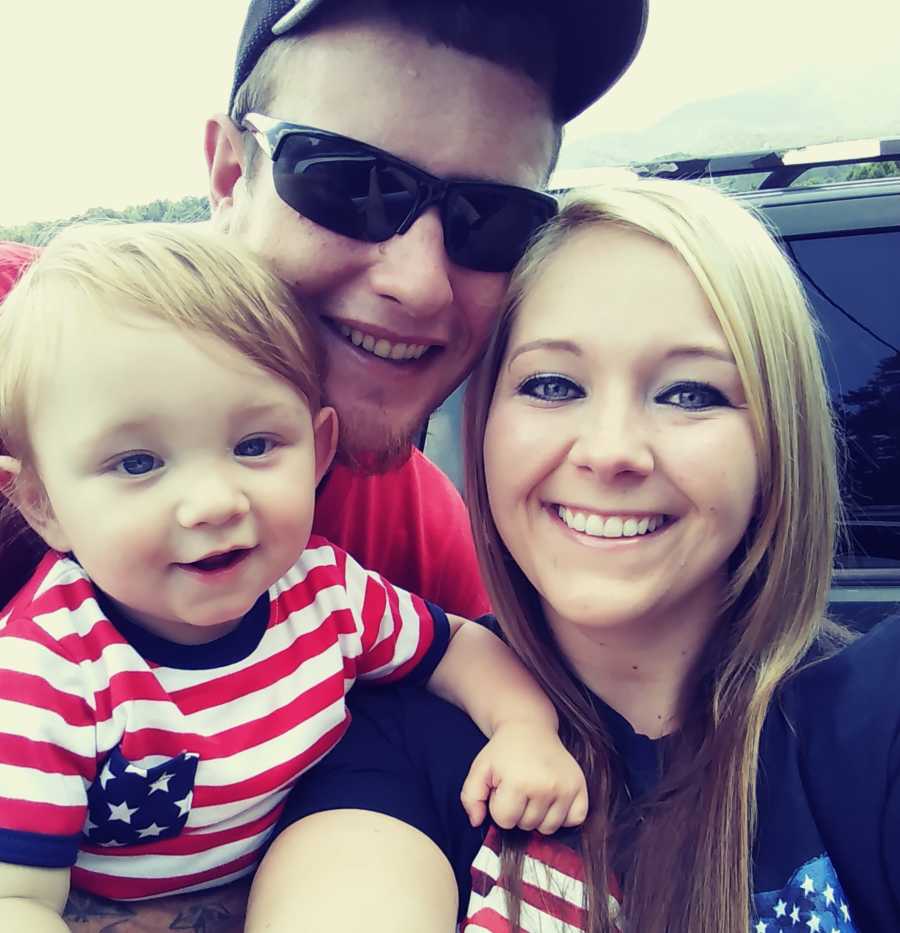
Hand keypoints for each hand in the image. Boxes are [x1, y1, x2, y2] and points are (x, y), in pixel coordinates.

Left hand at [459, 721, 588, 833]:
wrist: (529, 727)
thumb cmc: (504, 751)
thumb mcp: (480, 769)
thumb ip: (470, 797)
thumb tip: (476, 822)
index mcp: (519, 782)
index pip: (505, 821)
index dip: (499, 807)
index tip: (503, 789)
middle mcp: (545, 787)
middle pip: (528, 826)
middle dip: (518, 811)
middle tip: (518, 787)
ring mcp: (566, 788)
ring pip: (549, 828)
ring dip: (539, 816)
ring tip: (533, 792)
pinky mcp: (580, 787)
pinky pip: (575, 820)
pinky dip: (563, 816)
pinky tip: (552, 799)